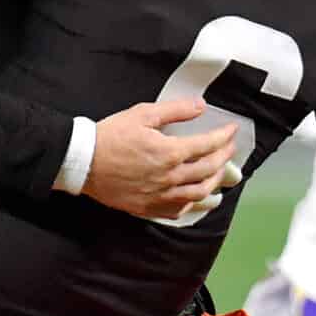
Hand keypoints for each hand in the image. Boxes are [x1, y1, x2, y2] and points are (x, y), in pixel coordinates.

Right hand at [80, 98, 239, 221]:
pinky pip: (179, 210)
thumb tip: (201, 106)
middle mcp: (170, 178)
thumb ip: (175, 110)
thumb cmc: (110, 136)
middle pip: (209, 170)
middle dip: (225, 157)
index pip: (208, 145)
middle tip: (230, 148)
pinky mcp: (148, 208)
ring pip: (199, 194)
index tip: (232, 130)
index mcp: (170, 153)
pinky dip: (193, 203)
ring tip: (220, 173)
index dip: (224, 136)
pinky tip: (197, 197)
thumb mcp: (142, 114)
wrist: (83, 162)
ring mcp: (160, 196)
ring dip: (215, 183)